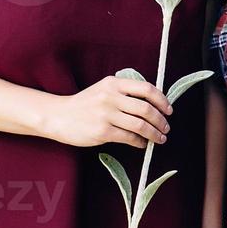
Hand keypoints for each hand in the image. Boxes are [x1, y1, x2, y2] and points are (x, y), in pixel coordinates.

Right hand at [40, 75, 172, 148]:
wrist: (58, 116)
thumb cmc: (84, 104)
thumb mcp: (103, 89)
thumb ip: (125, 92)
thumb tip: (154, 105)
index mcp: (114, 83)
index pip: (146, 88)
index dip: (162, 100)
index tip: (168, 109)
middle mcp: (111, 97)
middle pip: (146, 108)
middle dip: (161, 120)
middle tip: (166, 127)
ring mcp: (106, 114)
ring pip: (140, 125)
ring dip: (154, 133)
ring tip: (160, 138)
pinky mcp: (103, 131)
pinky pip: (129, 138)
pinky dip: (140, 142)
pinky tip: (143, 144)